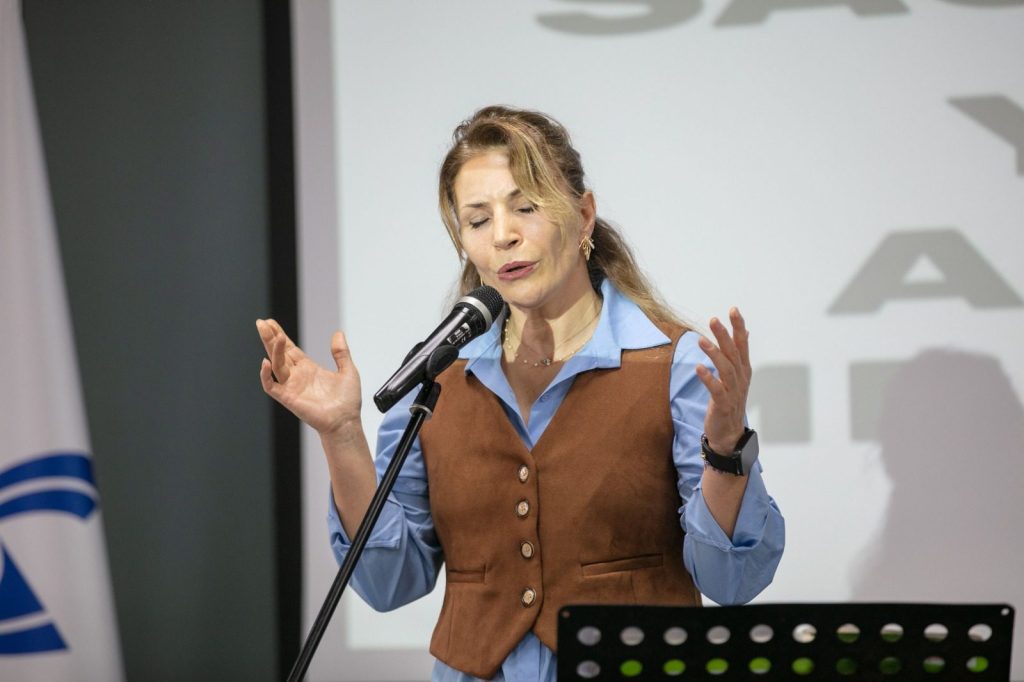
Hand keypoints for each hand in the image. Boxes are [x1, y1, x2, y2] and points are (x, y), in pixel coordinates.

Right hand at [257, 319, 362, 436]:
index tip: (271, 323)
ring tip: (272, 334)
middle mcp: (297, 376)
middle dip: (270, 338)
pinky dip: (266, 376)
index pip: (289, 349)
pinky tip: (265, 362)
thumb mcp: (348, 371)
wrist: (346, 422)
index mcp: (308, 369)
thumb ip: (341, 352)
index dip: (280, 335)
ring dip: (273, 349)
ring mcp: (292, 387)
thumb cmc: (347, 402)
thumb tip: (338, 333)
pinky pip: (272, 386)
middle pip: (279, 353)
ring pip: (276, 364)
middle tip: (261, 323)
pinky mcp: (288, 398)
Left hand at [695, 308, 751, 454]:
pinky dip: (708, 379)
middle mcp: (741, 379)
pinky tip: (699, 368)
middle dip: (725, 335)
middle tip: (715, 319)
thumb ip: (737, 355)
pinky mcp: (723, 404)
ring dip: (714, 354)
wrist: (729, 434)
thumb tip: (743, 334)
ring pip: (726, 369)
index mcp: (743, 370)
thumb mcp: (735, 377)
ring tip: (702, 340)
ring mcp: (733, 392)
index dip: (739, 328)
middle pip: (733, 353)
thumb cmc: (729, 402)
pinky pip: (716, 390)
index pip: (742, 345)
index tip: (733, 310)